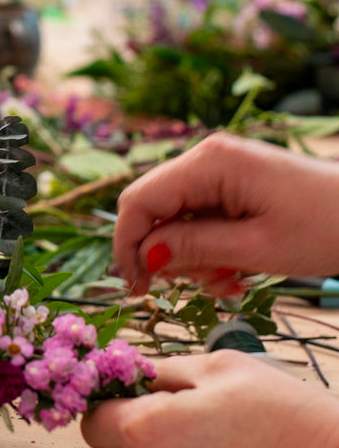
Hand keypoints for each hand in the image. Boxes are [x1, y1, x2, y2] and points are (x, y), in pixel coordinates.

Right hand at [113, 132, 338, 295]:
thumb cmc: (327, 229)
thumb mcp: (256, 248)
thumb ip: (193, 248)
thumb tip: (145, 256)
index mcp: (209, 162)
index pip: (140, 200)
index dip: (128, 245)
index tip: (135, 288)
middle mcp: (206, 158)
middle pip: (154, 208)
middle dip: (162, 253)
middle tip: (186, 289)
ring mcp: (219, 169)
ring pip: (174, 217)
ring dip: (190, 256)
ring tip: (228, 282)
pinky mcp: (231, 184)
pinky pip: (199, 217)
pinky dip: (208, 248)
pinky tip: (234, 271)